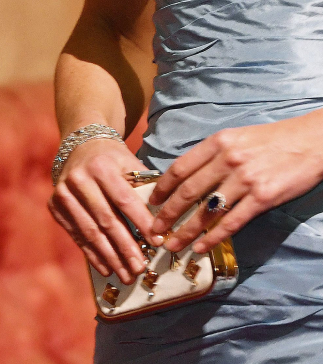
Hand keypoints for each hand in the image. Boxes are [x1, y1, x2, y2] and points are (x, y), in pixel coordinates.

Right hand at [47, 135, 149, 282]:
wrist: (81, 147)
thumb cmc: (116, 159)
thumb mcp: (132, 164)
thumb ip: (147, 187)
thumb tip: (168, 219)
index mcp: (102, 167)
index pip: (125, 200)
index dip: (141, 223)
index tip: (157, 242)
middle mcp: (79, 181)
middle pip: (106, 221)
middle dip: (125, 247)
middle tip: (140, 268)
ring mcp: (63, 195)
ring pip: (90, 233)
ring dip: (110, 257)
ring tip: (126, 274)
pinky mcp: (54, 208)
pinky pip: (77, 236)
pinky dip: (93, 254)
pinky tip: (107, 268)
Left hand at [146, 117, 322, 254]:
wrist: (317, 140)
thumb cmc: (279, 138)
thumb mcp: (243, 136)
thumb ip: (217, 153)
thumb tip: (190, 177)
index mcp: (221, 142)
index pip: (180, 168)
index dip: (162, 189)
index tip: (152, 203)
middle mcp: (229, 160)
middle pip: (187, 193)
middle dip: (166, 215)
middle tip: (154, 231)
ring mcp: (246, 179)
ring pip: (206, 212)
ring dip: (185, 232)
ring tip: (172, 245)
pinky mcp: (263, 197)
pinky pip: (231, 222)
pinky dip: (212, 238)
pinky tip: (201, 247)